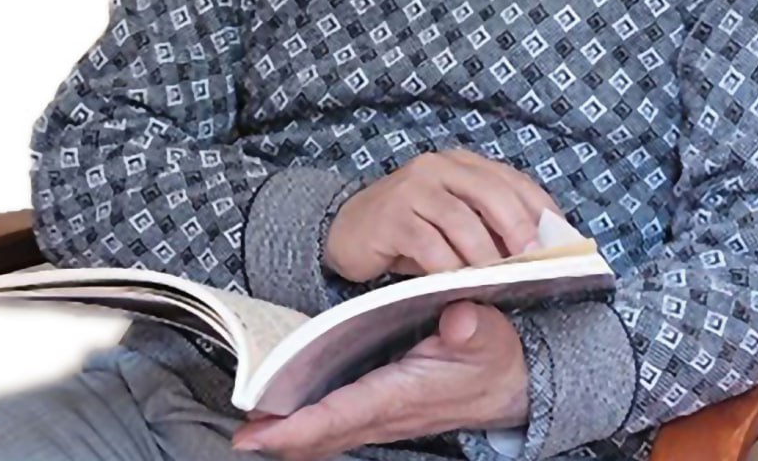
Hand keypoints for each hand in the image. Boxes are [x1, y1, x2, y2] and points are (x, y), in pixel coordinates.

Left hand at [231, 301, 528, 459]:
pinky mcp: (386, 409)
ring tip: (254, 428)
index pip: (345, 413)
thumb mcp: (492, 335)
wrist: (515, 385)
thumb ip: (474, 328)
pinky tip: (290, 418)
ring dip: (293, 434)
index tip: (261, 433)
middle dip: (283, 438)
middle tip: (242, 436)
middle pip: (327, 433)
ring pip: (331, 432)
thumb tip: (458, 318)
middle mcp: (390, 413)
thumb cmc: (497, 358)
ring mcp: (387, 416)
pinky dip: (312, 426)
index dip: (301, 426)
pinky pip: (341, 424)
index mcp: (406, 393)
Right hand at [325, 148, 561, 281]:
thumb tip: (537, 252)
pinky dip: (448, 268)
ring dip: (484, 255)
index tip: (561, 240)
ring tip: (498, 281)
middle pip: (491, 192)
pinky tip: (458, 286)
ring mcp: (413, 188)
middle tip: (534, 261)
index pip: (512, 180)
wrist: (347, 230)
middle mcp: (439, 167)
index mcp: (462, 163)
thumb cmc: (411, 231)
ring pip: (461, 220)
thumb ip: (489, 226)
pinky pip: (429, 244)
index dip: (540, 209)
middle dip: (518, 228)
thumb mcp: (454, 222)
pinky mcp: (392, 216)